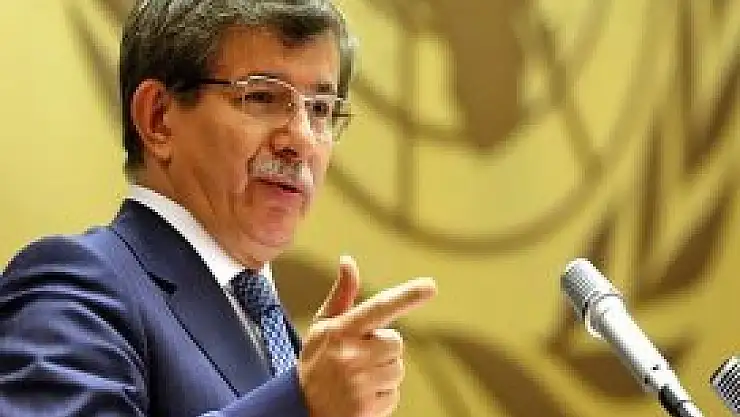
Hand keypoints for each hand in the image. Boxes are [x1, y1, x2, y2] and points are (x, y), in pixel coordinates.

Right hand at [298, 255, 436, 416]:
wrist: (300, 408)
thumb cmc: (316, 361)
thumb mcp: (323, 325)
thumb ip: (341, 294)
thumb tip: (348, 260)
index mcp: (341, 330)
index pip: (379, 308)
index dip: (406, 296)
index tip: (430, 286)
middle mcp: (350, 355)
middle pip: (395, 342)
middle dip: (383, 348)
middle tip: (357, 357)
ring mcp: (359, 384)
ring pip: (397, 369)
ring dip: (383, 372)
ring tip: (357, 378)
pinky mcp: (367, 408)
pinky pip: (394, 394)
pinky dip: (381, 395)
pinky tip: (360, 396)